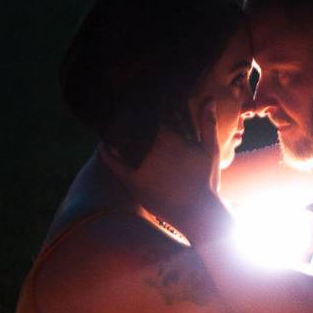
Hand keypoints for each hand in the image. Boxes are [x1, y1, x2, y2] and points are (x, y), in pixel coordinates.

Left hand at [101, 99, 220, 232]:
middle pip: (134, 128)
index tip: (139, 104)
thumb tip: (210, 98)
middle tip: (122, 114)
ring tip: (113, 128)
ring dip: (117, 135)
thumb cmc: (206, 182)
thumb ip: (208, 124)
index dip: (144, 111)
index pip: (150, 116)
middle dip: (128, 122)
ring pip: (122, 143)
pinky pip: (114, 164)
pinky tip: (102, 146)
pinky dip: (106, 153)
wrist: (199, 214)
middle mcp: (153, 149)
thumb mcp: (210, 151)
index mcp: (170, 137)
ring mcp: (142, 166)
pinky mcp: (133, 182)